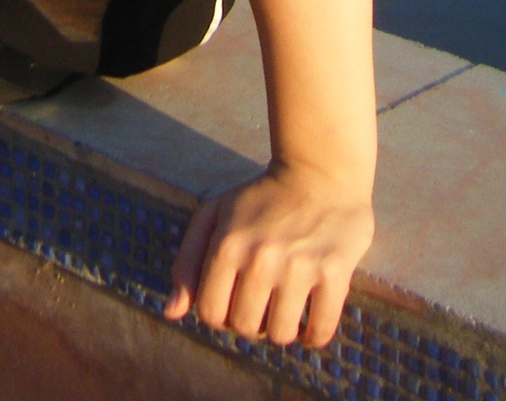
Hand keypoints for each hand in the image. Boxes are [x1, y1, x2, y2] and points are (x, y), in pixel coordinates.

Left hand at [164, 162, 372, 348]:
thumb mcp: (215, 214)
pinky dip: (313, 335)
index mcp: (228, 243)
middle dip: (250, 322)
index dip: (218, 314)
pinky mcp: (335, 273)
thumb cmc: (261, 198)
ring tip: (285, 307)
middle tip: (261, 301)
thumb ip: (187, 262)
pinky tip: (310, 317)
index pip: (210, 313)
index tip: (232, 299)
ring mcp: (300, 267)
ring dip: (282, 329)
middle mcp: (262, 257)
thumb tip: (170, 313)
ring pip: (281, 335)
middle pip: (245, 328)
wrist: (320, 171)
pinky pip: (320, 331)